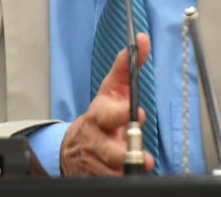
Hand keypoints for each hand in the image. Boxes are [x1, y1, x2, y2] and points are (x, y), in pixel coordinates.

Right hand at [60, 32, 155, 174]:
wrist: (75, 143)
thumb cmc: (102, 112)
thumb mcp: (114, 87)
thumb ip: (128, 66)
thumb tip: (144, 40)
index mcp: (99, 114)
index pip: (108, 113)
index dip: (122, 114)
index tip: (139, 113)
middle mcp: (94, 137)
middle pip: (108, 150)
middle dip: (126, 154)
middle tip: (144, 158)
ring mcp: (91, 159)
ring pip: (110, 170)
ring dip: (125, 169)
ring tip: (139, 166)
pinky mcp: (91, 176)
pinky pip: (108, 181)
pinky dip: (119, 179)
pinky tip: (125, 174)